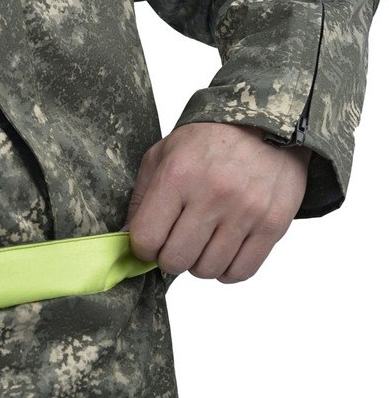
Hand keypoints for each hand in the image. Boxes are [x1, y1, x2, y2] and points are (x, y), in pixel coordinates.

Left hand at [125, 123, 310, 282]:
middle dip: (170, 258)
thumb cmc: (208, 142)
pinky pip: (240, 272)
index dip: (143, 247)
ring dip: (199, 263)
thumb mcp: (163, 155)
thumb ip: (141, 199)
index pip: (146, 238)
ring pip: (207, 270)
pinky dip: (227, 270)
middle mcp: (213, 193)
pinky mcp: (272, 224)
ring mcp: (246, 211)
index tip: (150, 241)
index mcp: (179, 174)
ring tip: (203, 242)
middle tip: (177, 242)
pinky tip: (223, 251)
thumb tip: (125, 240)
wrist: (266, 125)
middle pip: (176, 260)